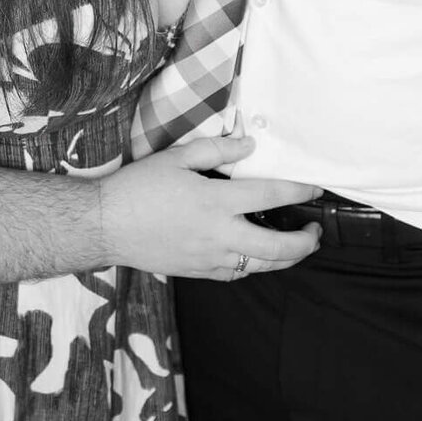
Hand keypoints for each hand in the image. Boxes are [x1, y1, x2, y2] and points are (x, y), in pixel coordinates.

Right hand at [99, 135, 321, 279]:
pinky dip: (254, 266)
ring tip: (296, 247)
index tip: (315, 189)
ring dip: (284, 258)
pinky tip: (257, 256)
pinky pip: (236, 274)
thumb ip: (217, 150)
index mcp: (215, 202)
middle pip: (276, 248)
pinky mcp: (197, 272)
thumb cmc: (138, 187)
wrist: (105, 225)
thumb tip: (249, 146)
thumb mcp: (177, 157)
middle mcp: (218, 235)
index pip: (270, 197)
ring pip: (259, 266)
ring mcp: (209, 259)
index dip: (298, 191)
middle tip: (316, 232)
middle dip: (304, 243)